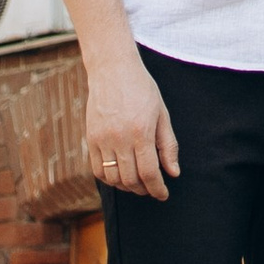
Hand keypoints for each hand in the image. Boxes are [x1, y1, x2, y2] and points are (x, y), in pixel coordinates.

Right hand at [85, 50, 180, 198]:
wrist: (113, 69)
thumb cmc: (142, 89)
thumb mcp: (162, 113)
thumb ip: (168, 145)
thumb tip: (173, 173)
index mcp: (141, 132)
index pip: (150, 173)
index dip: (158, 189)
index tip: (163, 194)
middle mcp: (120, 138)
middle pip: (131, 179)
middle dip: (144, 189)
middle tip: (152, 187)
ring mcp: (102, 140)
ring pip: (113, 178)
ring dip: (126, 186)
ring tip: (137, 182)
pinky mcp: (90, 139)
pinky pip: (97, 170)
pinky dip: (109, 179)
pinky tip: (120, 175)